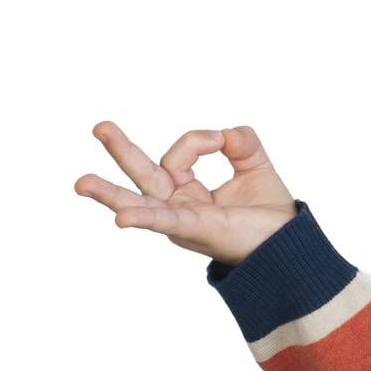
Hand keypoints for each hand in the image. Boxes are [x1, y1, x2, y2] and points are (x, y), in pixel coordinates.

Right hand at [74, 122, 297, 265]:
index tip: (221, 141)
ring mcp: (181, 219)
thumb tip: (223, 133)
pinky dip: (143, 218)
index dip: (198, 140)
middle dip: (122, 151)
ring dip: (110, 193)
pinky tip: (121, 218)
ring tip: (81, 183)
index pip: (178, 154)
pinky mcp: (194, 229)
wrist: (288, 242)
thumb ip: (240, 141)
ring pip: (141, 202)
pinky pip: (165, 222)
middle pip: (143, 175)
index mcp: (188, 191)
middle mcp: (177, 205)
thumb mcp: (255, 164)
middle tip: (100, 127)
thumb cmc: (268, 211)